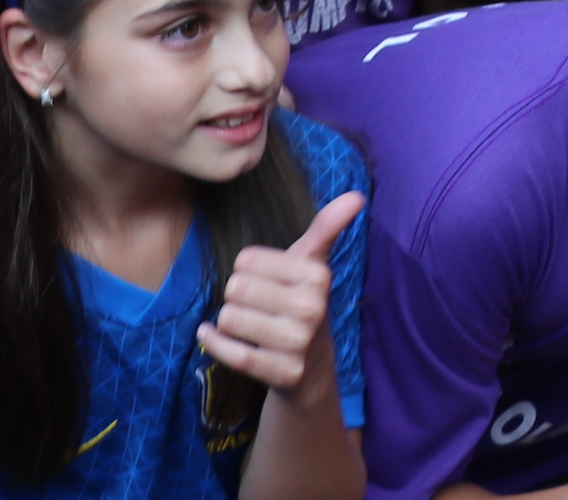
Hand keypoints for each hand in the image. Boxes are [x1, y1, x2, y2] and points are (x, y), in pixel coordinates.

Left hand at [198, 189, 362, 392]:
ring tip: (246, 325)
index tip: (262, 281)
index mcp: (317, 275)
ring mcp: (299, 343)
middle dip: (236, 297)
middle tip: (255, 306)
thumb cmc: (302, 302)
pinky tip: (211, 335)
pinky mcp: (283, 372)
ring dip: (228, 322)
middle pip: (236, 288)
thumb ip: (327, 227)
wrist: (312, 367)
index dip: (246, 270)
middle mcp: (313, 308)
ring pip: (231, 319)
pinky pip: (234, 353)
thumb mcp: (312, 263)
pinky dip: (214, 342)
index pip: (247, 260)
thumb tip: (356, 195)